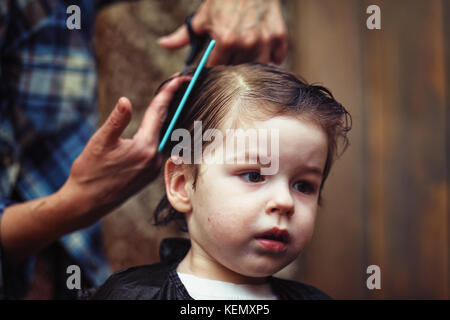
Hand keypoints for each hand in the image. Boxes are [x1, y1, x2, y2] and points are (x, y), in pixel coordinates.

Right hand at [61, 75, 190, 226]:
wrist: (86, 203)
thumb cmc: (89, 172)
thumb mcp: (100, 142)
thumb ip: (116, 121)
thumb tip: (126, 101)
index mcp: (145, 148)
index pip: (160, 113)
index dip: (169, 92)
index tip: (181, 78)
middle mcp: (155, 159)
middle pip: (165, 124)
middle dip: (172, 102)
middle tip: (180, 83)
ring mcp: (154, 169)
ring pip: (161, 137)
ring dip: (164, 119)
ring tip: (169, 100)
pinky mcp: (150, 175)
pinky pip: (157, 148)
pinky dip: (157, 135)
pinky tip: (156, 126)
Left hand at [158, 0, 287, 65]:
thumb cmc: (223, 0)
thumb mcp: (201, 17)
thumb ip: (183, 36)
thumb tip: (163, 44)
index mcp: (224, 40)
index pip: (216, 69)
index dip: (212, 69)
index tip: (212, 65)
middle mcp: (245, 43)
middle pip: (236, 70)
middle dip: (231, 66)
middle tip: (228, 56)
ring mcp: (264, 41)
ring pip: (257, 67)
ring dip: (251, 64)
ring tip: (244, 54)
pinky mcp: (279, 37)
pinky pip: (276, 59)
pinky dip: (270, 58)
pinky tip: (261, 49)